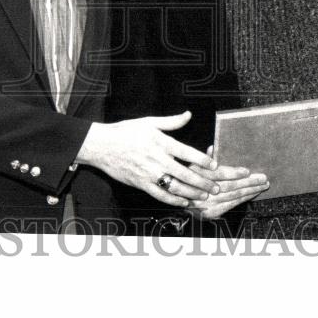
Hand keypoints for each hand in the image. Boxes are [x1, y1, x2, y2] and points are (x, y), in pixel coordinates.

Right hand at [77, 111, 218, 206]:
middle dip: (203, 182)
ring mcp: (149, 173)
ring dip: (192, 193)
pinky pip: (161, 195)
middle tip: (216, 187)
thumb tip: (188, 115)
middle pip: (185, 173)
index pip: (187, 152)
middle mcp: (157, 159)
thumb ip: (171, 122)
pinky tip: (184, 202)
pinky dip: (174, 200)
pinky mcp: (141, 184)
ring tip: (205, 196)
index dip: (203, 160)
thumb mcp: (149, 122)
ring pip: (175, 187)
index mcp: (161, 142)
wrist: (101, 145)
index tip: (215, 165)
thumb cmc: (125, 131)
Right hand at [185, 147, 269, 219]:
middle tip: (263, 178)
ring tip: (262, 185)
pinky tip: (253, 193)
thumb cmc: (189, 179)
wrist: (180, 201)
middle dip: (248, 182)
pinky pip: (231, 205)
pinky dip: (244, 198)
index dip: (233, 173)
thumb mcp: (192, 167)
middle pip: (229, 186)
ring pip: (233, 196)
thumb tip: (212, 148)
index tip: (247, 171)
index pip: (218, 174)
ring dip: (250, 190)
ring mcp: (206, 203)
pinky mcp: (211, 213)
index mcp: (197, 175)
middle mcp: (202, 190)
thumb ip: (203, 158)